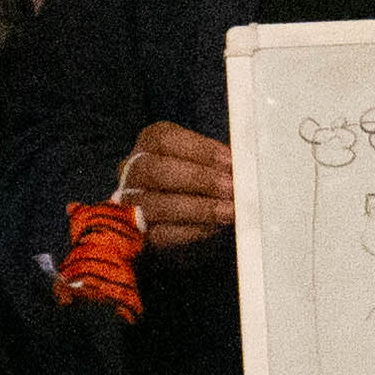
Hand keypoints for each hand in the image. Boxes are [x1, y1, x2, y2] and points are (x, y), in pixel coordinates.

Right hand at [117, 119, 238, 250]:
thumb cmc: (192, 176)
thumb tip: (242, 166)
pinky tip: (215, 226)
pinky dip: (193, 229)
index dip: (198, 150)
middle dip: (198, 179)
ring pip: (158, 205)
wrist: (173, 210)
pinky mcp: (141, 233)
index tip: (229, 161)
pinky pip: (163, 233)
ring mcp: (132, 203)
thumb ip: (216, 160)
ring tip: (229, 210)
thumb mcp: (200, 158)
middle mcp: (132, 171)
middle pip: (155, 171)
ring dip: (199, 208)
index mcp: (148, 143)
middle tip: (230, 187)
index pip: (165, 140)